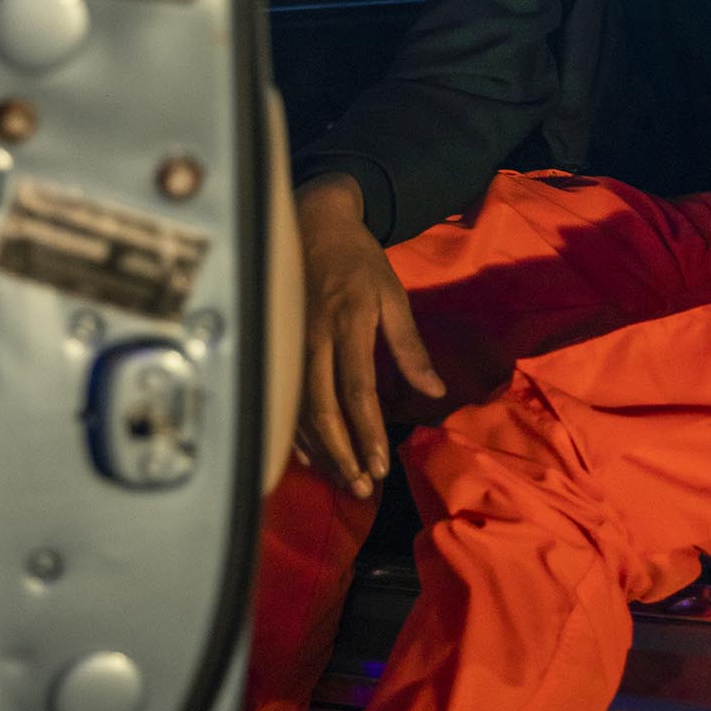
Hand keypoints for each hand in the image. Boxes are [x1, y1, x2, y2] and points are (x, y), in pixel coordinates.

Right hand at [292, 175, 444, 497]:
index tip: (380, 466)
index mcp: (345, 325)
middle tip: (364, 488)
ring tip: (346, 482)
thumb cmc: (358, 261)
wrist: (310, 222)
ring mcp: (287, 345)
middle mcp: (310, 340)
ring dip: (322, 451)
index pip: (355, 390)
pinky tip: (314, 457)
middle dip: (344, 454)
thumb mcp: (393, 296)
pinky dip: (298, 433)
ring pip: (298, 411)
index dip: (367, 432)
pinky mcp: (275, 348)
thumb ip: (410, 347)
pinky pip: (283, 400)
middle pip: (322, 410)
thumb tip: (435, 391)